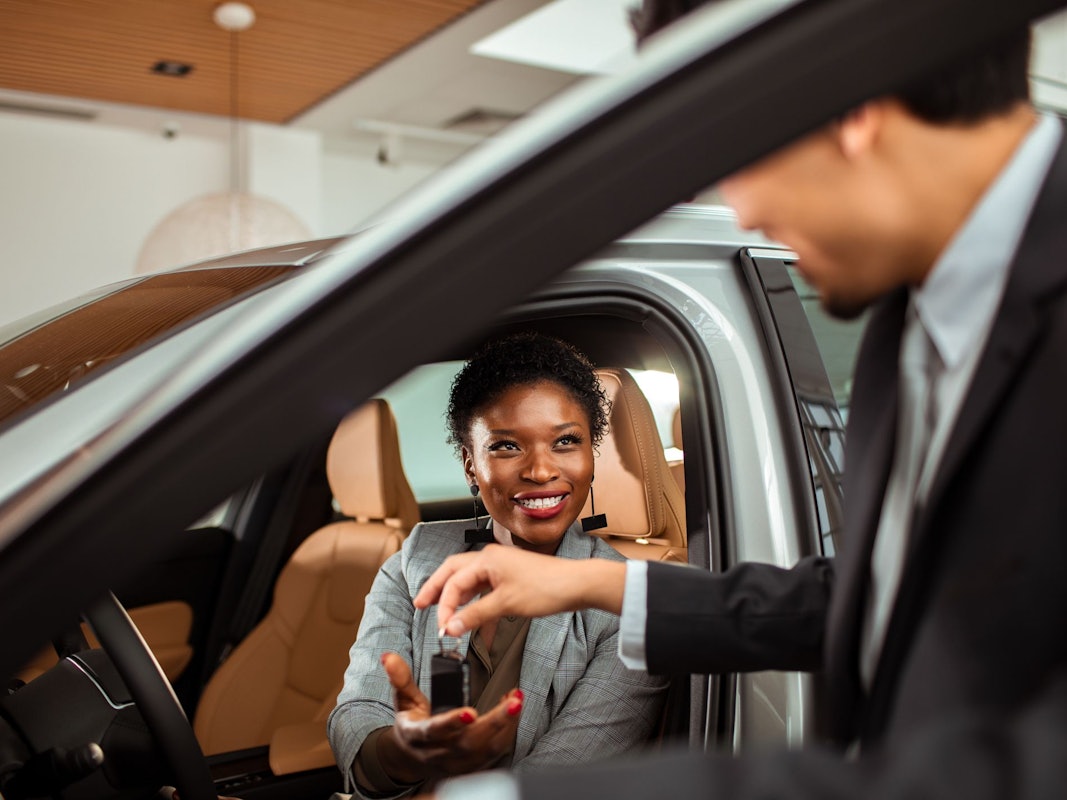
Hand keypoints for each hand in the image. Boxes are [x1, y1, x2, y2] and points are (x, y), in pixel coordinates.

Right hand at [376, 652, 523, 781]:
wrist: (413, 757)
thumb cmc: (412, 723)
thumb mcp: (403, 700)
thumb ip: (400, 678)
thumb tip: (389, 657)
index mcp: (418, 736)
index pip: (435, 731)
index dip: (452, 722)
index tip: (470, 712)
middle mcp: (438, 753)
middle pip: (469, 742)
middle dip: (495, 722)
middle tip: (514, 702)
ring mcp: (457, 762)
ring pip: (486, 750)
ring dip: (506, 726)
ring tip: (517, 700)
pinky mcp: (472, 765)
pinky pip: (495, 752)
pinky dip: (507, 732)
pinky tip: (513, 710)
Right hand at [413, 544, 625, 636]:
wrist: (577, 585)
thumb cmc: (547, 587)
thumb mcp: (507, 604)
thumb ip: (476, 616)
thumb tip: (451, 627)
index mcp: (487, 559)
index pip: (454, 582)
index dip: (444, 606)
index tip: (442, 628)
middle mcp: (491, 559)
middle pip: (454, 573)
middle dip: (438, 589)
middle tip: (421, 604)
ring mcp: (501, 569)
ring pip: (471, 584)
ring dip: (458, 601)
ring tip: (445, 617)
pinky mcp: (511, 580)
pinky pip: (487, 593)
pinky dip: (480, 610)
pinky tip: (480, 631)